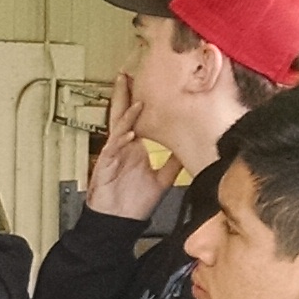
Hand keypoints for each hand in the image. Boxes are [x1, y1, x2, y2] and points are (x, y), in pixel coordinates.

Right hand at [84, 72, 171, 218]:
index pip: (136, 119)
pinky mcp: (106, 165)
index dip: (138, 101)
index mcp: (134, 148)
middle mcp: (122, 147)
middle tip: (125, 76)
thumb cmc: (134, 203)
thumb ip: (174, 164)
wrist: (118, 222)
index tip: (146, 85)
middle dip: (122, 95)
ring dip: (127, 114)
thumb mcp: (162, 180)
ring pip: (119, 128)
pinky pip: (113, 148)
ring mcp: (113, 154)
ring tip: (136, 100)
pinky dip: (121, 140)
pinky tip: (129, 133)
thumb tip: (192, 150)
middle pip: (122, 115)